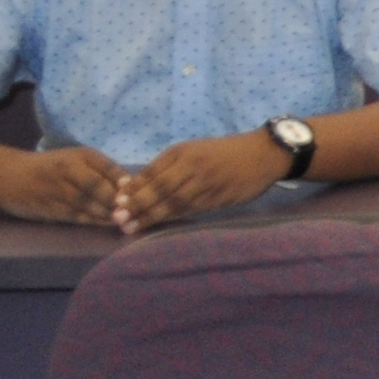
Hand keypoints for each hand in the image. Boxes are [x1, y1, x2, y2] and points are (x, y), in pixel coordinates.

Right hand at [0, 146, 132, 228]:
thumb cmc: (51, 167)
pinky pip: (74, 216)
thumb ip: (104, 171)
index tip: (140, 193)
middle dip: (117, 201)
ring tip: (126, 221)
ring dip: (107, 214)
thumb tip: (134, 186)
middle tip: (136, 212)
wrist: (7, 175)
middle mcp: (67, 170)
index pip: (107, 168)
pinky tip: (107, 225)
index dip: (124, 183)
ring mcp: (56, 190)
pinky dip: (93, 221)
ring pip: (87, 204)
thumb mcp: (77, 160)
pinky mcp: (47, 208)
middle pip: (97, 187)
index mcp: (80, 156)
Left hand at [123, 128, 295, 229]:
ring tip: (132, 227)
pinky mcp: (220, 198)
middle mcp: (194, 167)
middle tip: (118, 219)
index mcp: (184, 152)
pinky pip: (192, 210)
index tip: (114, 202)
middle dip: (138, 204)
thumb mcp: (192, 150)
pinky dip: (173, 218)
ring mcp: (208, 184)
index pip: (153, 172)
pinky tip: (159, 225)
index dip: (134, 188)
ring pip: (175, 202)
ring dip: (152, 216)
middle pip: (161, 188)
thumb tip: (132, 187)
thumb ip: (165, 167)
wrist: (264, 154)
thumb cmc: (223, 152)